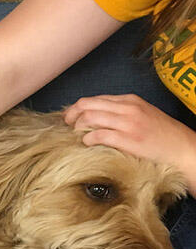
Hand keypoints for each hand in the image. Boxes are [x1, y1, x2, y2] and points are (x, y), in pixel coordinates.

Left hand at [64, 94, 195, 193]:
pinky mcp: (128, 139)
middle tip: (66, 126)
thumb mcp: (141, 114)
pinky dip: (87, 139)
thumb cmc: (161, 135)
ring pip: (90, 118)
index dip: (77, 108)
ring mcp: (128, 123)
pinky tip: (87, 144)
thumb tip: (93, 117)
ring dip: (78, 127)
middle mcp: (128, 108)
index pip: (94, 99)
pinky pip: (98, 135)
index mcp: (130, 100)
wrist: (182, 148)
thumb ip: (120, 112)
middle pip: (87, 105)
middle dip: (72, 115)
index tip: (69, 117)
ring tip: (77, 135)